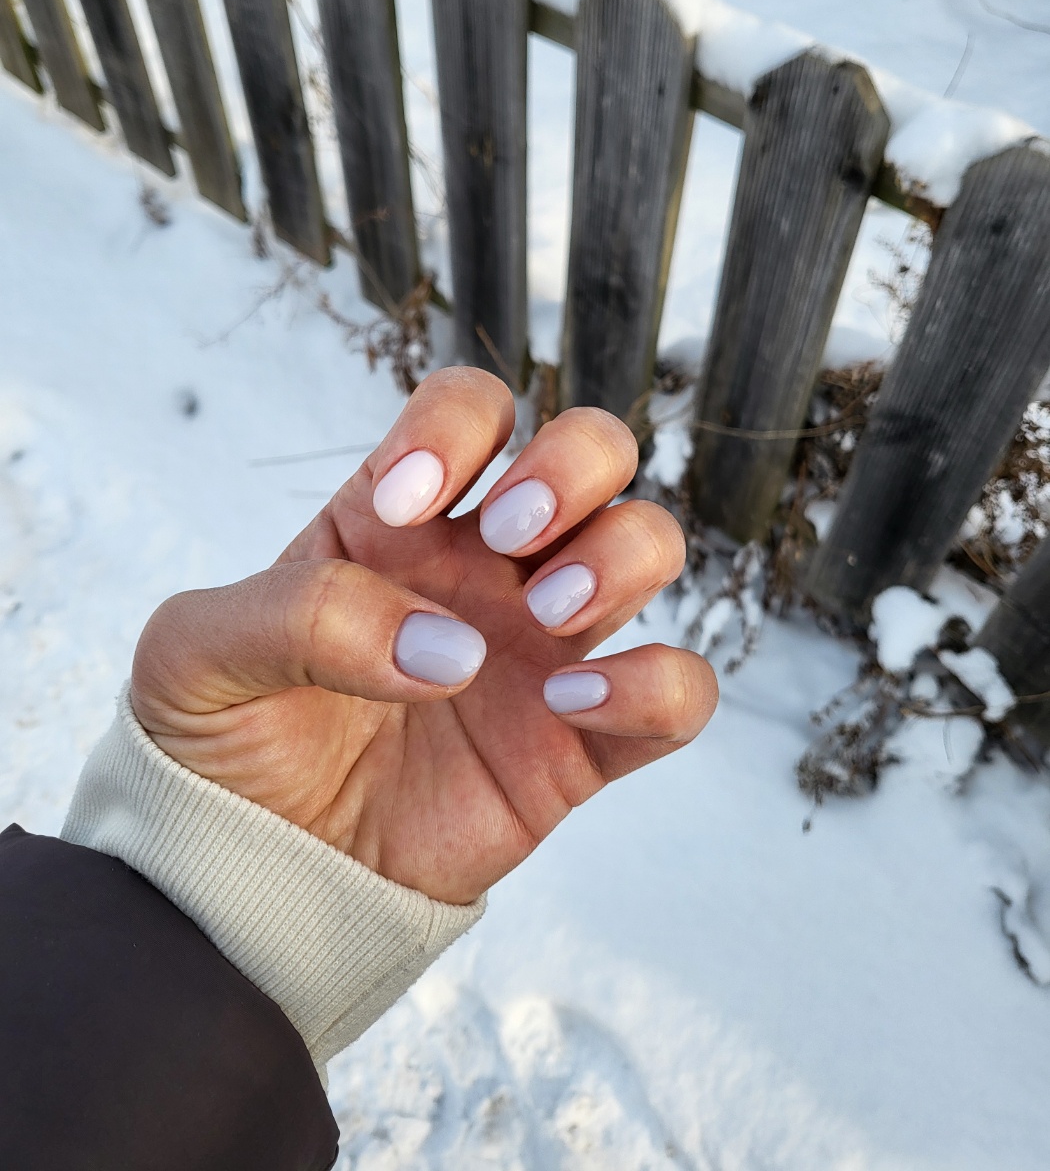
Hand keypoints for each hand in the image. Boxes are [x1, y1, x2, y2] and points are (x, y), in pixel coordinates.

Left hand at [131, 369, 716, 903]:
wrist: (255, 875)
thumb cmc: (227, 743)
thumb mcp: (198, 653)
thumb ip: (299, 613)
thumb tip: (446, 649)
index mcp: (401, 519)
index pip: (470, 408)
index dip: (457, 428)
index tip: (406, 505)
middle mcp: (489, 566)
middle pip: (594, 446)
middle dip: (571, 465)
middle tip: (509, 537)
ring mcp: (542, 648)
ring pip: (649, 543)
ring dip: (616, 560)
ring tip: (543, 618)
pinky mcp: (581, 742)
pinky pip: (679, 692)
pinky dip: (655, 686)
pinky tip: (568, 706)